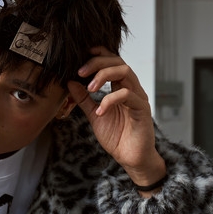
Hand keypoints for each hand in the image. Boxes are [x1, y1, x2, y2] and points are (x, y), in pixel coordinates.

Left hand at [67, 47, 165, 191]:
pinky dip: (111, 100)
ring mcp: (138, 97)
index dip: (98, 55)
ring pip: (125, 72)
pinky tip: (100, 111)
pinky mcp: (142, 109)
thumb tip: (70, 82)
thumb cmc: (117, 137)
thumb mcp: (94, 115)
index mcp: (121, 88)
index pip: (112, 62)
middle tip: (80, 72)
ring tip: (90, 88)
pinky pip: (128, 95)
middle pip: (118, 62)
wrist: (131, 158)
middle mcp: (131, 89)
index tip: (80, 60)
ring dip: (104, 76)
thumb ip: (84, 99)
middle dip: (97, 63)